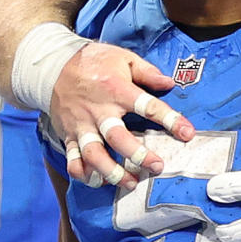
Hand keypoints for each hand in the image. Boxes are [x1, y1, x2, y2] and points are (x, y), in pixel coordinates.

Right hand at [52, 41, 195, 189]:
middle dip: (138, 155)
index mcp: (116, 89)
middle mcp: (98, 110)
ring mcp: (81, 125)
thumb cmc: (94, 61)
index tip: (187, 133)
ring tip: (130, 183)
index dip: (170, 120)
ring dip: (111, 172)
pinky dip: (82, 174)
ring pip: (93, 154)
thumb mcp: (124, 58)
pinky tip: (97, 181)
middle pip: (117, 137)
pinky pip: (72, 159)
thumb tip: (170, 83)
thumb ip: (147, 72)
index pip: (147, 106)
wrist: (53, 65)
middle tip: (157, 166)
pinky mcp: (68, 134)